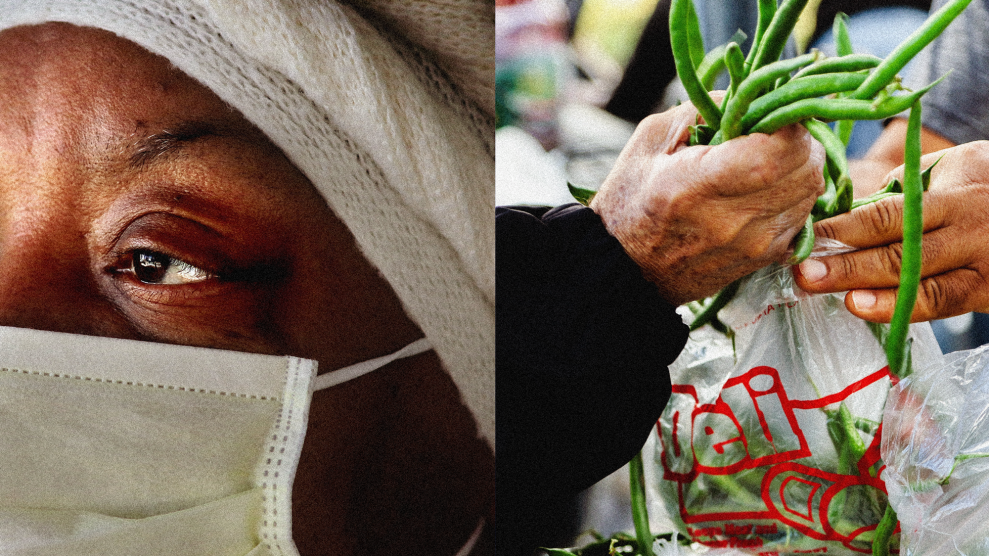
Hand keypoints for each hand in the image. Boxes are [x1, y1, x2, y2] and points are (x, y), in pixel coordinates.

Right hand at [590, 101, 825, 305]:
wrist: (629, 271)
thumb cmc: (631, 201)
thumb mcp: (650, 141)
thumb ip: (702, 110)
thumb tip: (751, 94)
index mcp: (697, 185)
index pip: (779, 150)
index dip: (788, 122)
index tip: (771, 112)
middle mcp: (732, 220)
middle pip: (806, 168)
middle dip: (799, 140)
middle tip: (775, 131)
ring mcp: (755, 244)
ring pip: (813, 190)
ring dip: (800, 166)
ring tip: (769, 159)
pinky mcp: (767, 258)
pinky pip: (805, 214)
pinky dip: (795, 194)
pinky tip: (766, 189)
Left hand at [795, 140, 988, 321]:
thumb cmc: (983, 184)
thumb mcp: (952, 169)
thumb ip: (904, 189)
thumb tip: (850, 212)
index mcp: (953, 194)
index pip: (888, 213)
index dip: (843, 228)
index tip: (805, 237)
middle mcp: (968, 229)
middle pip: (899, 252)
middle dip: (846, 265)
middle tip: (804, 274)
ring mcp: (980, 264)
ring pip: (920, 284)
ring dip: (872, 294)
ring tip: (838, 298)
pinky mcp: (987, 292)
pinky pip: (940, 305)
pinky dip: (901, 310)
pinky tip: (868, 311)